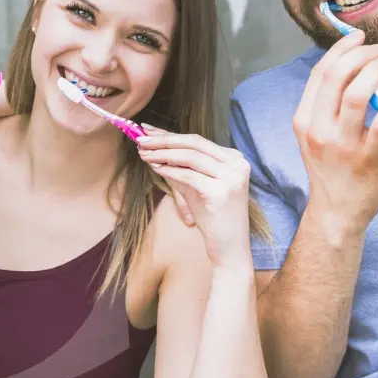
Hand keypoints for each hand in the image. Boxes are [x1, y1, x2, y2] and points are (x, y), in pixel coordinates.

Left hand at [137, 125, 252, 268]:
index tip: (147, 131)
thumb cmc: (212, 216)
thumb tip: (152, 148)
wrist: (229, 247)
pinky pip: (189, 176)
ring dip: (163, 154)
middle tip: (140, 139)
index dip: (170, 134)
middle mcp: (237, 164)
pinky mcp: (222, 192)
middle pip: (194, 143)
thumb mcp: (195, 186)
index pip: (197, 140)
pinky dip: (169, 170)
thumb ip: (178, 166)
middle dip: (164, 140)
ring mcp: (231, 177)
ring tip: (143, 153)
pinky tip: (155, 168)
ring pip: (190, 156)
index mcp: (234, 159)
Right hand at [293, 30, 377, 231]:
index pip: (320, 74)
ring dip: (376, 71)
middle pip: (336, 77)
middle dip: (361, 54)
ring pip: (358, 94)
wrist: (338, 211)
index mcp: (305, 120)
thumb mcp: (316, 135)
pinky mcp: (370, 158)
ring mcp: (344, 146)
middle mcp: (320, 131)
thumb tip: (353, 67)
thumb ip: (327, 105)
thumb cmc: (333, 168)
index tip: (358, 37)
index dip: (340, 49)